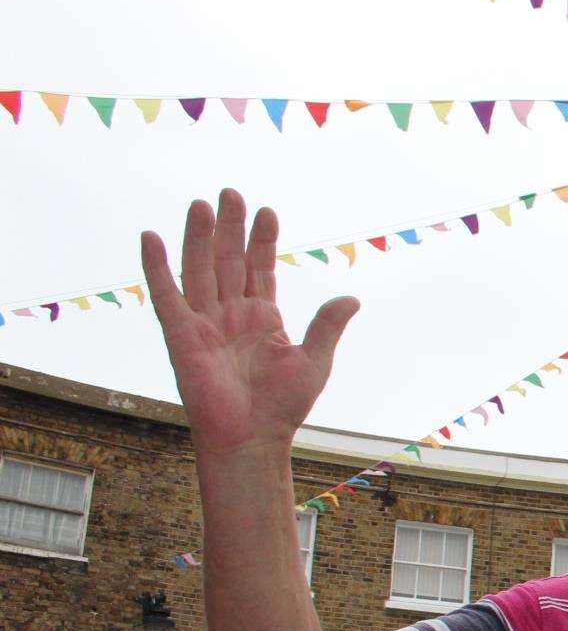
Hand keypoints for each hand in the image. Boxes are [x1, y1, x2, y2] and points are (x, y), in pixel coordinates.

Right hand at [139, 188, 359, 459]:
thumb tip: (351, 298)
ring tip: (202, 204)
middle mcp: (231, 315)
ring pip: (199, 269)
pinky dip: (156, 268)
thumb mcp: (314, 361)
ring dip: (198, 237)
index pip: (260, 268)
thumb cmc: (282, 406)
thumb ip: (327, 326)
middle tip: (231, 192)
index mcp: (262, 318)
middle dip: (230, 227)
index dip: (262, 240)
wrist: (253, 438)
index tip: (267, 211)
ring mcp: (204, 323)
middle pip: (228, 260)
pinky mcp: (180, 336)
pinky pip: (165, 296)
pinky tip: (152, 238)